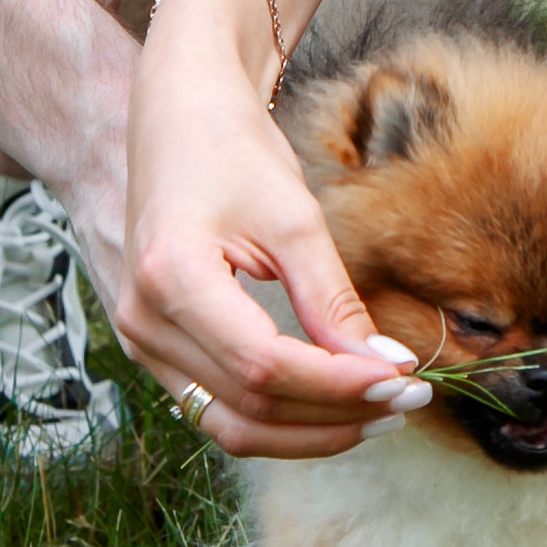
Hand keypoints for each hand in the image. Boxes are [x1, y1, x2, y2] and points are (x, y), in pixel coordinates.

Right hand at [121, 0, 426, 458]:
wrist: (177, 115)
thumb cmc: (231, 148)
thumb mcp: (293, 217)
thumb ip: (333, 300)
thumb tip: (387, 368)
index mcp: (171, 280)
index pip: (264, 368)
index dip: (339, 386)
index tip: (404, 382)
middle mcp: (143, 323)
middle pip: (248, 409)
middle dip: (335, 416)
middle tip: (407, 401)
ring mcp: (140, 342)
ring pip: (231, 425)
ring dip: (309, 431)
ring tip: (378, 411)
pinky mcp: (155, 348)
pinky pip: (217, 408)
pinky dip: (278, 417)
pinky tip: (330, 405)